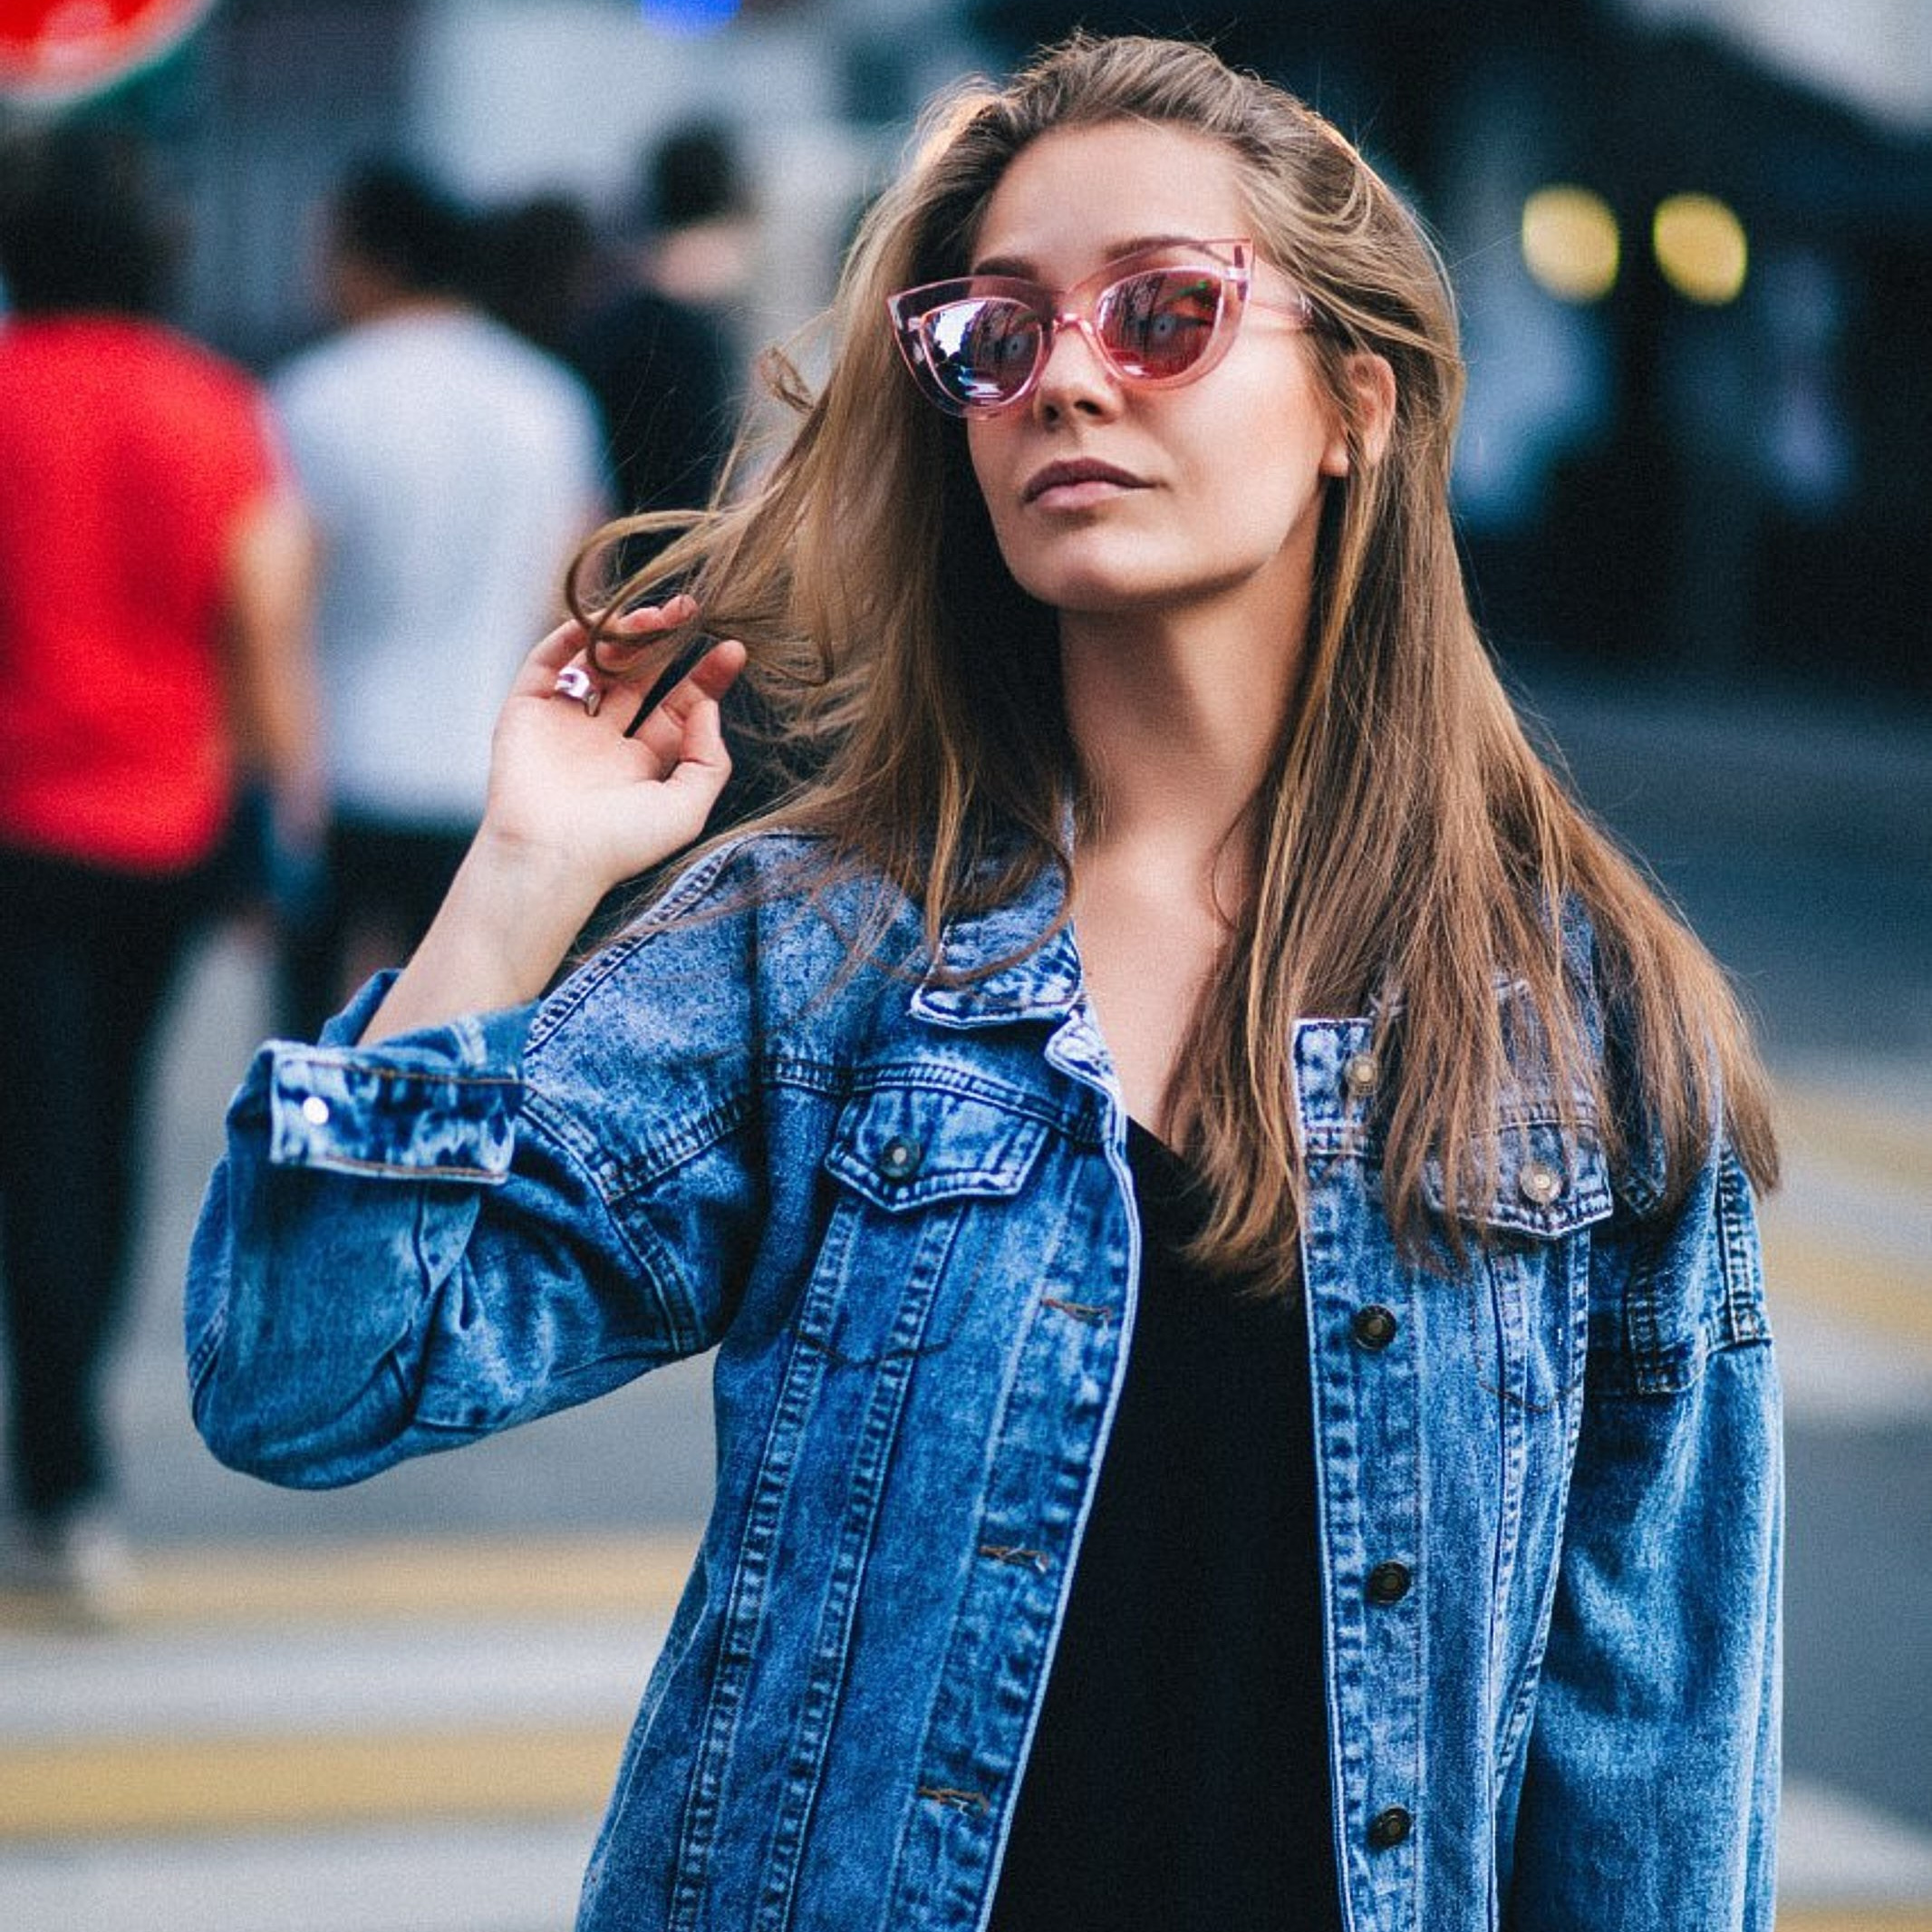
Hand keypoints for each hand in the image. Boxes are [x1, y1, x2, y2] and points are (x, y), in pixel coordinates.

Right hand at [357, 598, 744, 1042]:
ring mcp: (564, 726)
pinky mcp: (526, 713)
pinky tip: (602, 622)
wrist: (549, 856)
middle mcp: (603, 744)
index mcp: (641, 768)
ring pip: (598, 665)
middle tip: (690, 611)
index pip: (677, 710)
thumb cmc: (618, 845)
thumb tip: (708, 708)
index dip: (704, 679)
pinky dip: (569, 637)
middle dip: (666, 644)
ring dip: (625, 636)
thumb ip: (707, 760)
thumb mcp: (686, 810)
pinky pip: (547, 663)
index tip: (733, 650)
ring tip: (655, 619)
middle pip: (640, 678)